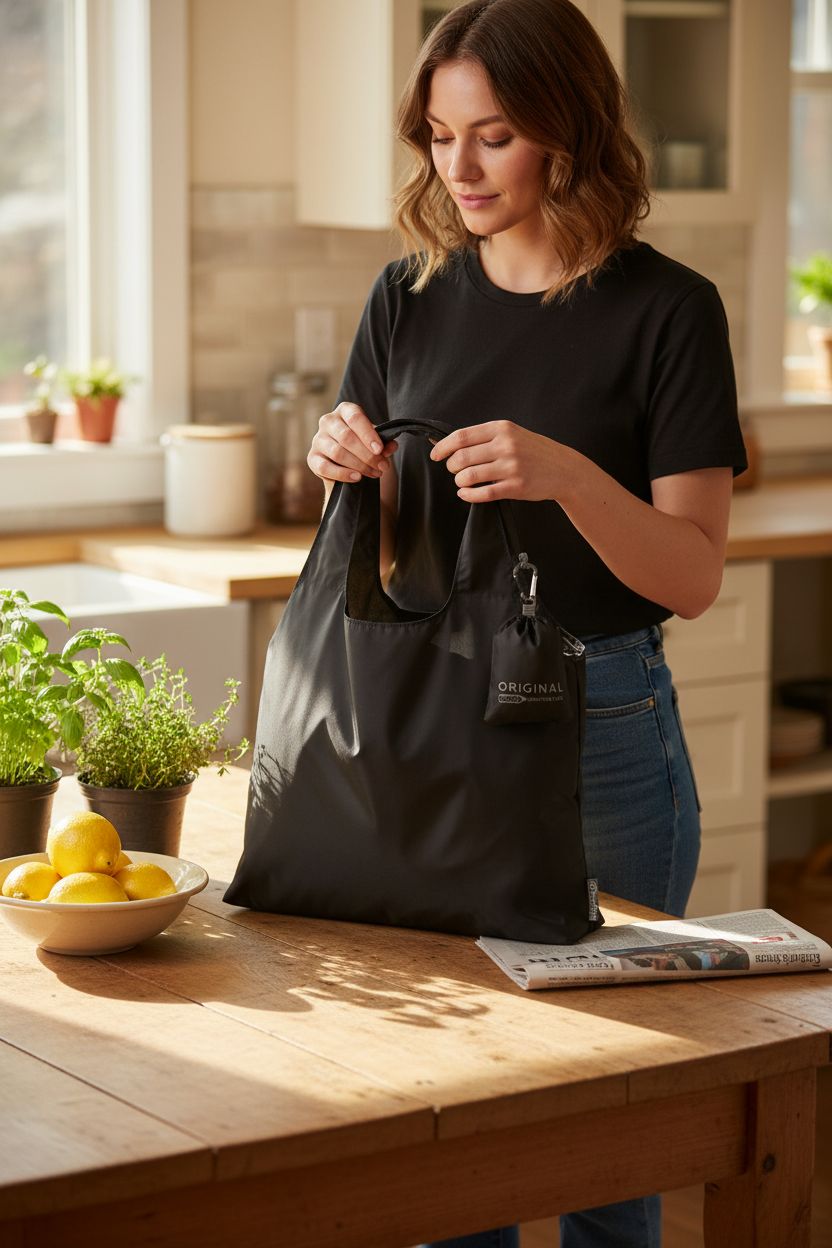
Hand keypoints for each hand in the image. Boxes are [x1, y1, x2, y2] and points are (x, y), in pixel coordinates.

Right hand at [307, 401, 396, 482]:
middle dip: (367, 454)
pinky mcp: (312, 458)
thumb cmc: (363, 445)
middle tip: (382, 467)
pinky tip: (357, 478)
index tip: (380, 450)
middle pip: (346, 437)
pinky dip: (342, 474)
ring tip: (374, 473)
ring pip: (338, 452)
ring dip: (359, 465)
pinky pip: (325, 467)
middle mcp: (328, 421)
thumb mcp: (376, 441)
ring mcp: (318, 439)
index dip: (368, 434)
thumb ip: (384, 442)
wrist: (347, 464)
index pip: (355, 418)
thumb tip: (391, 446)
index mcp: (345, 410)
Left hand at [429, 420, 573, 502]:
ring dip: (459, 482)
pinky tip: (466, 494)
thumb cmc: (533, 451)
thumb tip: (445, 444)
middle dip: (451, 467)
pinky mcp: (515, 486)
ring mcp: (511, 467)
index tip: (435, 455)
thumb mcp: (511, 434)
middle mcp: (506, 445)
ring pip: (468, 476)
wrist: (563, 469)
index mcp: (502, 429)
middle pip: (461, 458)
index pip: (461, 437)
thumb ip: (483, 438)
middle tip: (454, 471)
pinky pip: (482, 493)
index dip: (443, 447)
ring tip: (463, 482)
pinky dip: (468, 495)